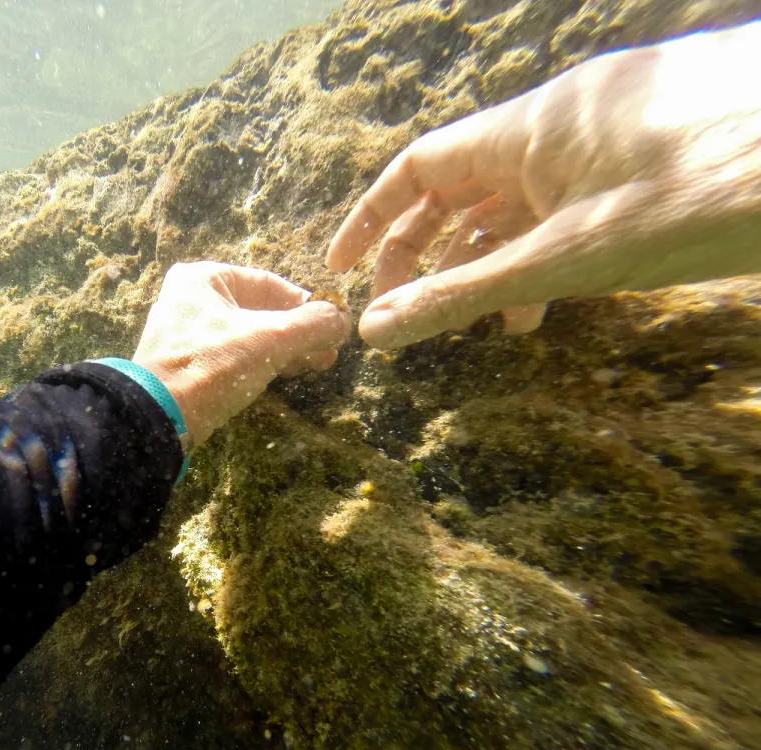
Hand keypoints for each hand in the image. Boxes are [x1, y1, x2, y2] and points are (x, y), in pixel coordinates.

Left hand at [133, 262, 350, 445]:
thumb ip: (312, 324)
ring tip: (318, 364)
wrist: (159, 418)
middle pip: (261, 310)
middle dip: (299, 332)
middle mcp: (192, 298)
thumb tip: (341, 320)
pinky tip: (288, 374)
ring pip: (249, 335)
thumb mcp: (270, 339)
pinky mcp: (189, 364)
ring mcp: (187, 333)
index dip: (307, 304)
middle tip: (330, 351)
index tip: (334, 325)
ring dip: (285, 349)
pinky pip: (234, 355)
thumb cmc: (212, 366)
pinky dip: (262, 362)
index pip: (270, 284)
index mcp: (204, 278)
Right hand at [326, 21, 760, 348]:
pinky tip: (550, 301)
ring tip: (492, 327)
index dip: (372, 219)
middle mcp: (560, 125)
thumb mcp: (567, 259)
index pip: (418, 167)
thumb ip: (462, 296)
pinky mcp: (648, 160)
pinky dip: (545, 251)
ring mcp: (607, 139)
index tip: (342, 269)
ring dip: (491, 262)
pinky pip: (570, 204)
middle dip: (428, 252)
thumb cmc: (703, 198)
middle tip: (407, 312)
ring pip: (520, 202)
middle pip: (463, 187)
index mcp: (528, 132)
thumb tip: (375, 329)